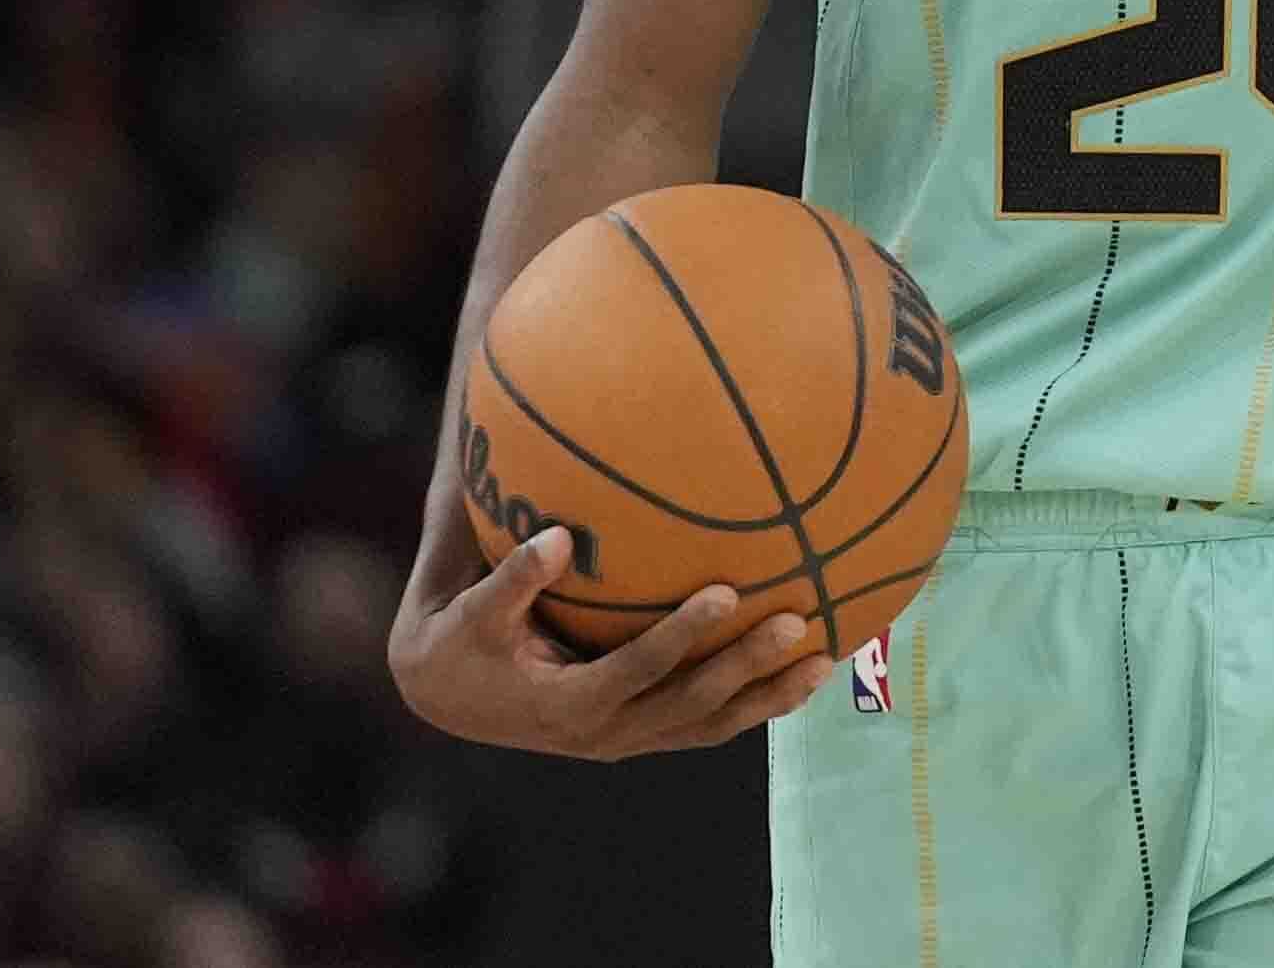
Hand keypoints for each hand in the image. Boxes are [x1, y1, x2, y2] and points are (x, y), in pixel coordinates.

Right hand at [388, 525, 834, 757]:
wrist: (448, 696)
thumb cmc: (460, 641)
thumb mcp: (469, 611)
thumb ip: (512, 578)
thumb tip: (558, 536)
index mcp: (568, 702)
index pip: (636, 670)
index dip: (681, 636)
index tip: (726, 593)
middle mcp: (606, 731)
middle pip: (690, 703)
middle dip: (746, 667)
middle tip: (796, 623)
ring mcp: (629, 738)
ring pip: (710, 724)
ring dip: (767, 696)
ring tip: (825, 661)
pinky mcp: (643, 734)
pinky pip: (708, 724)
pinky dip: (755, 704)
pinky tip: (800, 676)